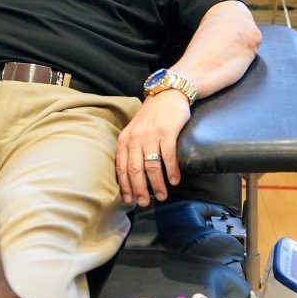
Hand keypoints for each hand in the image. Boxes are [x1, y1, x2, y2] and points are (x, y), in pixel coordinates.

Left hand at [115, 89, 190, 207]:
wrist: (167, 94)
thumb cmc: (151, 116)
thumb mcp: (134, 131)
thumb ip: (132, 149)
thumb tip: (132, 175)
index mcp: (125, 140)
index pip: (121, 167)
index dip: (124, 186)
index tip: (128, 200)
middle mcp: (135, 138)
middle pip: (134, 170)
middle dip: (139, 190)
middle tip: (144, 203)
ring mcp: (151, 135)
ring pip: (151, 166)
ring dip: (157, 184)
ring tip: (162, 196)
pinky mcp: (167, 133)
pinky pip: (168, 156)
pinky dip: (171, 171)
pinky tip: (175, 180)